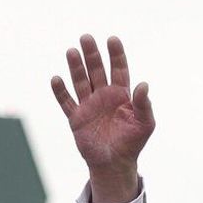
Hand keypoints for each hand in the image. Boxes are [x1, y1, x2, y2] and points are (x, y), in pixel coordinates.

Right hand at [52, 34, 154, 202]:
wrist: (115, 164)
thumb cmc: (133, 143)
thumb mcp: (145, 124)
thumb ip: (145, 104)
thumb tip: (144, 85)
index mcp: (121, 95)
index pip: (118, 69)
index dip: (116, 55)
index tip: (112, 39)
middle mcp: (103, 96)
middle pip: (96, 70)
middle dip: (92, 55)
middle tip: (86, 38)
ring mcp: (88, 106)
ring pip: (80, 81)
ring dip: (76, 67)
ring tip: (72, 51)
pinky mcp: (76, 118)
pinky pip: (66, 102)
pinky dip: (61, 91)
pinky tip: (57, 79)